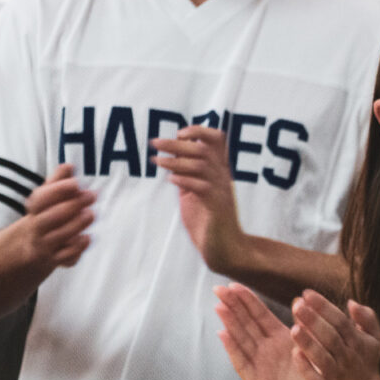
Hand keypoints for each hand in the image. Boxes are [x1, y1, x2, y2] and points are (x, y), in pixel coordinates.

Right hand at [17, 163, 95, 269]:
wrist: (31, 248)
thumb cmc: (47, 216)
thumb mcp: (48, 199)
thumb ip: (58, 182)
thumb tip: (69, 165)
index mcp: (34, 211)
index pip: (39, 200)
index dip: (56, 190)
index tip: (75, 182)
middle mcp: (37, 228)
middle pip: (48, 219)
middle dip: (70, 207)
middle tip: (91, 195)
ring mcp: (45, 245)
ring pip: (57, 238)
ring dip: (75, 226)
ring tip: (91, 214)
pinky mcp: (56, 260)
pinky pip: (64, 258)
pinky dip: (76, 250)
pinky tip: (87, 237)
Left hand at [153, 125, 244, 274]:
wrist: (224, 248)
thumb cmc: (208, 220)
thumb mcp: (194, 191)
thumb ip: (186, 174)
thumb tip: (170, 156)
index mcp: (219, 171)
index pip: (218, 140)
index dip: (200, 131)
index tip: (180, 133)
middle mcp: (222, 178)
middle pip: (203, 149)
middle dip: (176, 144)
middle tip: (155, 142)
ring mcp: (221, 192)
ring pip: (201, 165)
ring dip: (176, 160)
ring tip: (156, 161)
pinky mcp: (216, 207)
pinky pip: (202, 187)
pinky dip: (184, 180)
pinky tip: (171, 181)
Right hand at [215, 283, 326, 379]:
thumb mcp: (312, 350)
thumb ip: (304, 328)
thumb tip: (298, 301)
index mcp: (281, 340)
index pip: (260, 316)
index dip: (248, 301)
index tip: (234, 284)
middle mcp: (267, 350)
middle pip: (246, 324)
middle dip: (233, 306)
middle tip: (219, 289)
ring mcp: (260, 365)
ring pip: (241, 340)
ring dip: (230, 323)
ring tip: (219, 306)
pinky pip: (243, 363)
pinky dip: (233, 349)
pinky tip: (223, 335)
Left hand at [289, 290, 379, 379]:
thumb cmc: (365, 363)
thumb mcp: (373, 340)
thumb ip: (367, 318)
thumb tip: (352, 302)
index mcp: (357, 342)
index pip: (340, 321)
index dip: (324, 306)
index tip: (306, 293)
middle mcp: (347, 357)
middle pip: (330, 336)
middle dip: (314, 320)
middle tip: (298, 305)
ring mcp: (336, 374)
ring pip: (321, 356)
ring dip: (308, 342)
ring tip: (294, 328)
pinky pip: (314, 377)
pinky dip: (305, 366)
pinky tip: (294, 354)